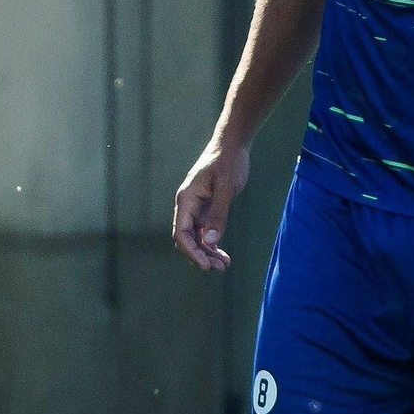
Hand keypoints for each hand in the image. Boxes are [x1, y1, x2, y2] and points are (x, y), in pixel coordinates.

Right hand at [173, 141, 249, 272]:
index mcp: (186, 199)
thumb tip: (210, 241)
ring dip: (207, 253)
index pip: (182, 233)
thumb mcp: (226, 187)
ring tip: (224, 265)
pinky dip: (212, 244)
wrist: (232, 145)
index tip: (206, 265)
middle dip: (200, 255)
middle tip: (219, 268)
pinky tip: (223, 255)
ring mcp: (196, 208)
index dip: (192, 252)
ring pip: (196, 238)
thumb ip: (218, 214)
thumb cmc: (228, 162)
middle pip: (187, 239)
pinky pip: (204, 231)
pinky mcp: (206, 208)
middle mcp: (187, 206)